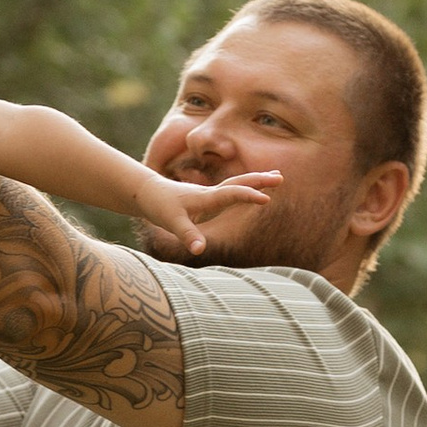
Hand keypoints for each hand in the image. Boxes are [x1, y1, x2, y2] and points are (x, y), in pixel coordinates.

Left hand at [134, 164, 281, 252]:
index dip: (248, 196)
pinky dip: (246, 187)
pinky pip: (232, 190)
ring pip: (237, 184)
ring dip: (256, 180)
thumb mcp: (171, 223)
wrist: (147, 192)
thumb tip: (199, 250)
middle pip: (239, 183)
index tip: (265, 199)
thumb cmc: (159, 205)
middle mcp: (210, 193)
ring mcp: (210, 194)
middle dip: (259, 180)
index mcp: (205, 198)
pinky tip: (252, 189)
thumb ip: (187, 235)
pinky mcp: (207, 197)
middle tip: (280, 177)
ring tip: (276, 176)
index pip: (231, 194)